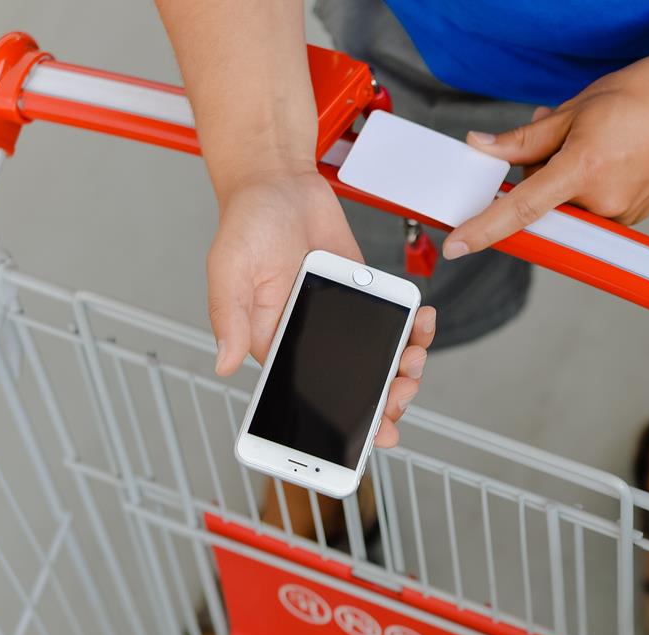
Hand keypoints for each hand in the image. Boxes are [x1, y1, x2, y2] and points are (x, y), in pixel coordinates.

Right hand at [208, 170, 436, 446]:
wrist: (279, 183)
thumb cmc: (246, 226)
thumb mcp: (230, 271)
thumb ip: (230, 318)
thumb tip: (224, 364)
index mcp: (278, 346)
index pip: (312, 398)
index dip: (343, 424)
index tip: (373, 436)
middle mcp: (313, 339)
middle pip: (356, 387)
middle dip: (386, 400)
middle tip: (402, 393)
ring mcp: (343, 320)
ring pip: (382, 360)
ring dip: (406, 367)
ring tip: (416, 357)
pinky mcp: (366, 296)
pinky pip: (396, 322)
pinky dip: (415, 327)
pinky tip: (424, 321)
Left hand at [443, 51, 648, 257]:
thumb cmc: (640, 95)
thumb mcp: (573, 110)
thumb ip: (523, 139)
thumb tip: (480, 148)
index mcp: (583, 170)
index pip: (521, 209)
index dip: (485, 228)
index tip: (457, 245)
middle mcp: (604, 202)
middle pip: (543, 205)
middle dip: (538, 175)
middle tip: (557, 132)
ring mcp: (622, 214)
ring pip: (567, 206)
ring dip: (564, 178)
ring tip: (591, 139)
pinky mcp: (636, 217)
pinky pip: (592, 208)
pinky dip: (588, 185)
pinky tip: (610, 154)